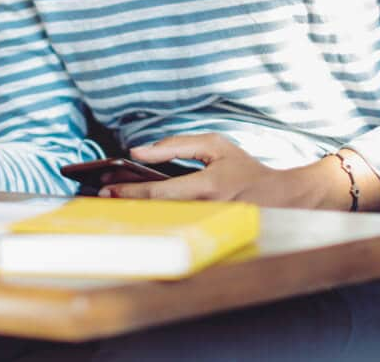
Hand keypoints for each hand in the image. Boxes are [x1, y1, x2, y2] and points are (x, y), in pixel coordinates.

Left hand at [99, 134, 331, 207]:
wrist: (279, 199)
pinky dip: (151, 216)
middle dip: (124, 203)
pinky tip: (135, 209)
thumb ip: (176, 146)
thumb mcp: (215, 146)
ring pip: (160, 220)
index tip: (106, 188)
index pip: (160, 193)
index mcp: (207, 186)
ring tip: (112, 199)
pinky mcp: (204, 233)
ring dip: (134, 210)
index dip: (130, 192)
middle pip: (153, 212)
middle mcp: (204, 210)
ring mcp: (204, 225)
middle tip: (100, 194)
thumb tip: (139, 153)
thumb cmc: (245, 170)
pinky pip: (171, 225)